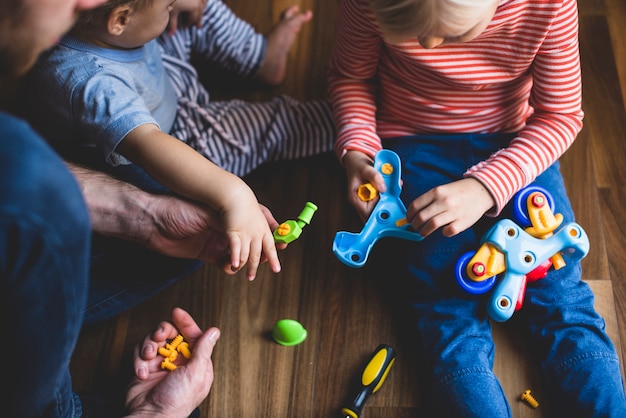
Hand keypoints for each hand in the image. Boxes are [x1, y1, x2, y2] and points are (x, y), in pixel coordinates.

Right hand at [125, 307, 219, 417]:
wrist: (149, 417)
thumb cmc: (176, 401)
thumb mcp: (196, 373)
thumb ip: (203, 350)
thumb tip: (214, 332)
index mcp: (196, 363)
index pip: (193, 335)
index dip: (186, 322)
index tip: (177, 312)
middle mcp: (178, 362)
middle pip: (171, 333)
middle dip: (163, 331)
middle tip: (159, 336)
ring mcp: (160, 364)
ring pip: (153, 339)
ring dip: (148, 345)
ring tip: (148, 356)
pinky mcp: (144, 368)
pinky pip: (140, 352)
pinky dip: (138, 359)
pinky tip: (141, 372)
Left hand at [144, 194, 282, 277]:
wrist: (151, 220)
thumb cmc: (177, 208)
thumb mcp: (206, 213)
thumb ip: (226, 223)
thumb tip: (244, 230)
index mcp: (227, 212)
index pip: (253, 221)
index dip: (267, 230)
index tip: (279, 239)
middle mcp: (224, 227)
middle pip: (249, 240)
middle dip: (261, 250)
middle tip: (272, 259)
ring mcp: (216, 240)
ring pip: (238, 254)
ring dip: (246, 261)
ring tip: (252, 266)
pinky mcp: (206, 253)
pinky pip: (224, 263)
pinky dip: (230, 267)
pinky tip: (231, 268)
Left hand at [167, 0, 205, 34]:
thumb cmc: (170, 1)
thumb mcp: (171, 12)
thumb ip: (172, 24)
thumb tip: (171, 35)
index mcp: (194, 7)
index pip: (193, 19)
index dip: (188, 24)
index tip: (184, 27)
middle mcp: (198, 1)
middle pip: (200, 12)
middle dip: (197, 19)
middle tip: (198, 26)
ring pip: (203, 3)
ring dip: (202, 9)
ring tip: (200, 14)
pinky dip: (202, 2)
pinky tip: (202, 4)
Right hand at [342, 150, 385, 221]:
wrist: (357, 161)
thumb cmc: (357, 165)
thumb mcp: (365, 168)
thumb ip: (374, 177)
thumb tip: (383, 188)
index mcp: (356, 199)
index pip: (368, 213)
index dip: (379, 208)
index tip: (387, 198)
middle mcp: (362, 202)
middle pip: (376, 212)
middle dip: (387, 203)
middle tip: (393, 191)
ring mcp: (369, 200)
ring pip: (382, 206)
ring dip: (390, 197)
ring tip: (392, 184)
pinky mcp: (375, 197)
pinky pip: (385, 199)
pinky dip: (390, 192)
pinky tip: (391, 184)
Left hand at [405, 177, 494, 237]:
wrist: (481, 191)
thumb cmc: (458, 192)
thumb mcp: (442, 189)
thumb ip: (429, 200)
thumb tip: (414, 213)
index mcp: (437, 192)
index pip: (415, 206)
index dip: (409, 215)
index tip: (409, 219)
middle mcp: (444, 201)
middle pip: (421, 217)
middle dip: (415, 225)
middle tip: (415, 227)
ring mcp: (454, 212)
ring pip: (432, 225)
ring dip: (424, 231)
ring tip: (423, 232)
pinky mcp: (463, 222)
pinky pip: (447, 232)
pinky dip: (443, 233)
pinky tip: (443, 231)